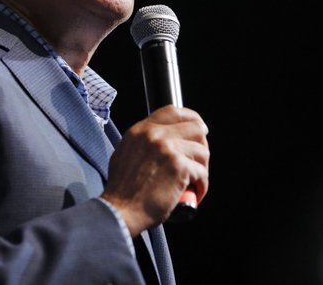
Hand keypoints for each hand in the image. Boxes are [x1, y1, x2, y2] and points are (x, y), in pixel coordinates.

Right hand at [101, 105, 208, 235]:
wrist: (120, 211)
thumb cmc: (122, 190)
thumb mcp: (125, 154)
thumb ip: (143, 142)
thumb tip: (165, 140)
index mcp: (140, 130)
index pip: (173, 111)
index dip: (192, 118)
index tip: (199, 129)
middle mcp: (154, 135)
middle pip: (195, 128)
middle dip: (201, 146)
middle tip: (198, 161)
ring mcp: (167, 149)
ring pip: (202, 151)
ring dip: (202, 168)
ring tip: (194, 181)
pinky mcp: (179, 167)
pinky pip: (202, 172)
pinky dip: (201, 185)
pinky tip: (194, 192)